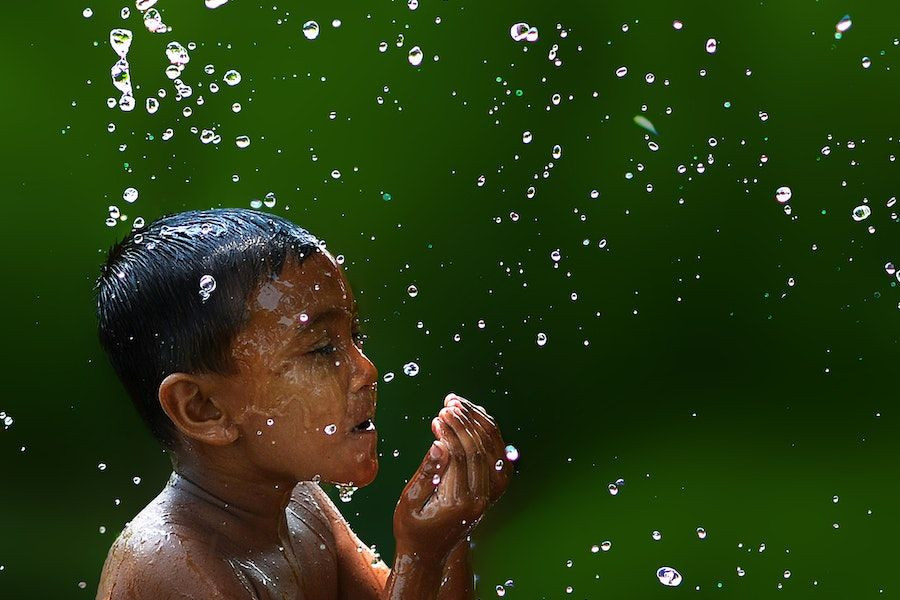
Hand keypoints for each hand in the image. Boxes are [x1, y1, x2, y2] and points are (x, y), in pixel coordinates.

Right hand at [392, 394, 510, 562]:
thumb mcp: (410, 501)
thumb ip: (426, 473)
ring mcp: (488, 495)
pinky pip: (492, 454)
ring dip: (475, 424)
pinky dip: (482, 434)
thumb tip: (439, 444)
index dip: (450, 432)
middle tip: (447, 405)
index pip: (461, 456)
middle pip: (479, 450)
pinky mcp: (488, 490)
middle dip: (464, 423)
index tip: (438, 415)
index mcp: (460, 502)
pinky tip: (468, 418)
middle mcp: (480, 499)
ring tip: (457, 405)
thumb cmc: (411, 528)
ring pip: (490, 449)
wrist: (428, 554)